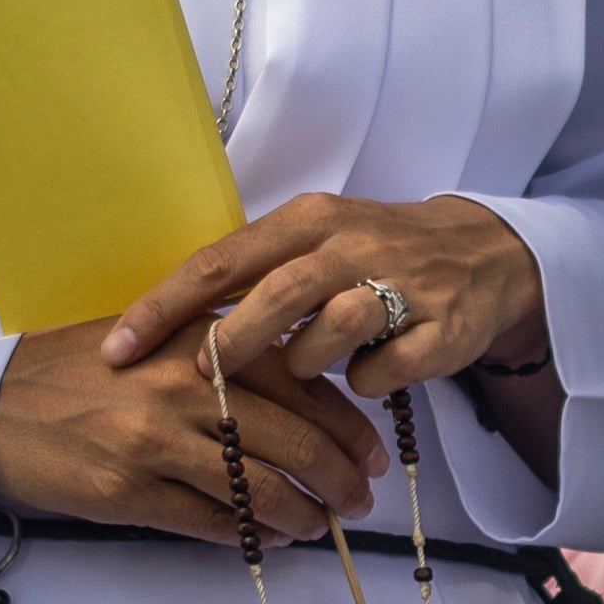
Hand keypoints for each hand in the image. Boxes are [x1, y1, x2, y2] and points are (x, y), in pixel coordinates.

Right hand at [0, 319, 383, 543]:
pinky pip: (210, 522)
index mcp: (197, 342)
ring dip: (303, 515)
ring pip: (258, 489)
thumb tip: (296, 399)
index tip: (373, 453)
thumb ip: (220, 357)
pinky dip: (249, 536)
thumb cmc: (75, 369)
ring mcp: (155, 441)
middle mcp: (183, 387)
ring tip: (321, 527)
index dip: (346, 424)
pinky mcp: (127, 491)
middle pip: (293, 441)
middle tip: (360, 500)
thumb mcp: (152, 340)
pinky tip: (268, 540)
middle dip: (340, 478)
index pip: (300, 383)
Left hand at [104, 192, 545, 397]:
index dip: (163, 308)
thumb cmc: (376, 254)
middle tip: (199, 379)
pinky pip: (384, 371)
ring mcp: (401, 284)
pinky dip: (367, 383)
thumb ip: (254, 275)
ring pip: (330, 333)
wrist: (485, 253)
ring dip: (306, 365)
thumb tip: (171, 326)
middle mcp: (351, 243)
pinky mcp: (442, 327)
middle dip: (229, 344)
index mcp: (308, 220)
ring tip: (311, 371)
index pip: (219, 261)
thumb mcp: (314, 244)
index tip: (117, 350)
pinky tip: (370, 375)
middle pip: (273, 295)